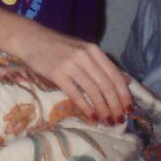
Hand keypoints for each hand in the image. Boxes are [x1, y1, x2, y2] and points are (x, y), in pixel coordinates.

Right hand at [10, 25, 132, 123]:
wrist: (30, 39)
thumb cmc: (58, 46)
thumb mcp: (83, 50)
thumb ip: (103, 65)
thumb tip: (126, 81)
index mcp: (94, 51)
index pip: (115, 76)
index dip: (124, 94)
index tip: (129, 109)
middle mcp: (85, 56)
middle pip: (106, 85)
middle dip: (115, 105)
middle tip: (119, 120)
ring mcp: (70, 64)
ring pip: (93, 91)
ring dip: (103, 109)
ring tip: (108, 121)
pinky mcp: (56, 73)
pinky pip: (76, 94)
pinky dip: (86, 107)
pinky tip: (92, 116)